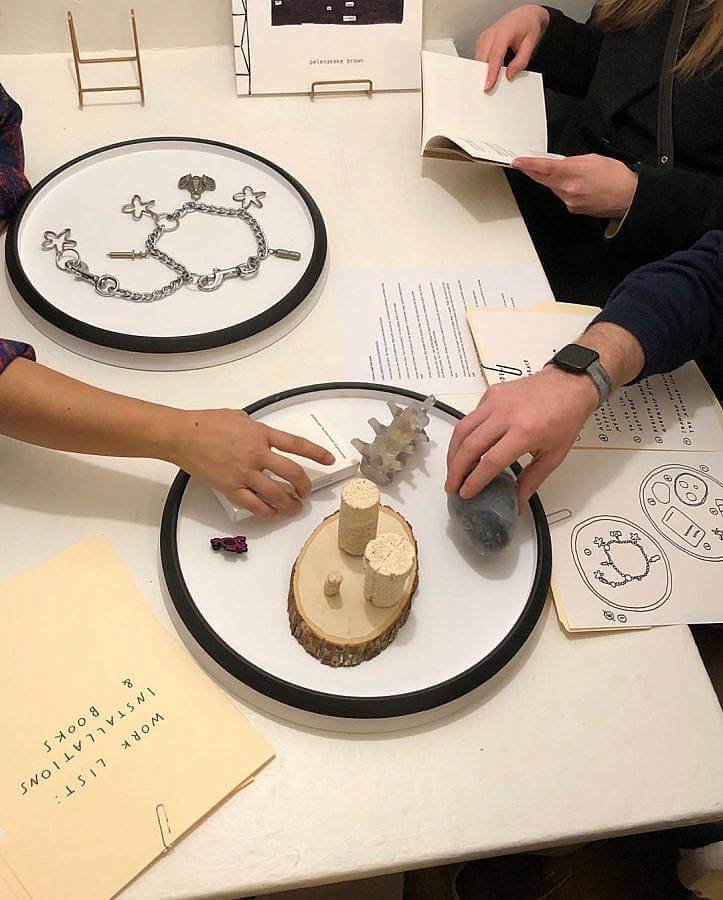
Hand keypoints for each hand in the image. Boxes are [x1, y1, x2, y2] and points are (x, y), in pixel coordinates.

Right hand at [171, 409, 334, 517]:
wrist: (184, 435)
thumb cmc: (208, 423)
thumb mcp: (240, 417)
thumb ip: (258, 429)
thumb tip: (267, 437)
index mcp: (261, 434)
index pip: (297, 444)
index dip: (316, 453)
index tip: (329, 460)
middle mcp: (257, 454)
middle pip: (292, 473)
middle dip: (304, 486)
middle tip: (307, 492)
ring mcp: (245, 472)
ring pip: (276, 494)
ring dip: (289, 503)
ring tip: (294, 507)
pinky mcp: (231, 487)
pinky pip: (254, 504)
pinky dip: (267, 511)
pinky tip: (272, 513)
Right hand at [445, 367, 597, 505]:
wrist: (568, 384)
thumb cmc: (564, 418)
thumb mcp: (554, 455)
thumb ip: (532, 480)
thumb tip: (517, 503)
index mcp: (525, 432)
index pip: (491, 460)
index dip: (475, 480)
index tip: (466, 493)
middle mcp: (506, 415)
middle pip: (470, 445)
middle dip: (456, 470)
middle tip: (451, 486)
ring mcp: (496, 401)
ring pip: (463, 429)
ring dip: (453, 452)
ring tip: (452, 470)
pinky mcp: (491, 394)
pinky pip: (471, 417)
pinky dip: (465, 435)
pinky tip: (467, 447)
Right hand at [476, 5, 549, 90]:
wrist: (525, 15)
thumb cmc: (527, 27)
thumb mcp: (530, 44)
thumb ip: (521, 61)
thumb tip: (510, 75)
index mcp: (504, 32)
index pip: (495, 56)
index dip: (491, 73)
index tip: (488, 86)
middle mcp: (491, 33)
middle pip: (483, 59)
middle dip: (483, 75)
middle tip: (487, 90)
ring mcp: (484, 36)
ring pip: (478, 59)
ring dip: (482, 72)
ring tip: (488, 82)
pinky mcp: (481, 41)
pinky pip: (479, 57)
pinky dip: (482, 66)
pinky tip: (488, 72)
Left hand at [512, 154, 638, 217]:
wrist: (628, 196)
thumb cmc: (615, 176)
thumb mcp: (592, 159)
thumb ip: (571, 161)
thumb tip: (559, 164)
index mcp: (573, 172)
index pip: (544, 168)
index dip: (528, 165)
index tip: (517, 162)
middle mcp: (568, 188)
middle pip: (543, 179)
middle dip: (533, 172)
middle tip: (525, 165)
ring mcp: (569, 200)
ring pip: (553, 188)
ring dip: (555, 180)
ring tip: (572, 175)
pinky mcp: (573, 208)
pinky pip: (563, 196)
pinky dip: (565, 190)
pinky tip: (578, 187)